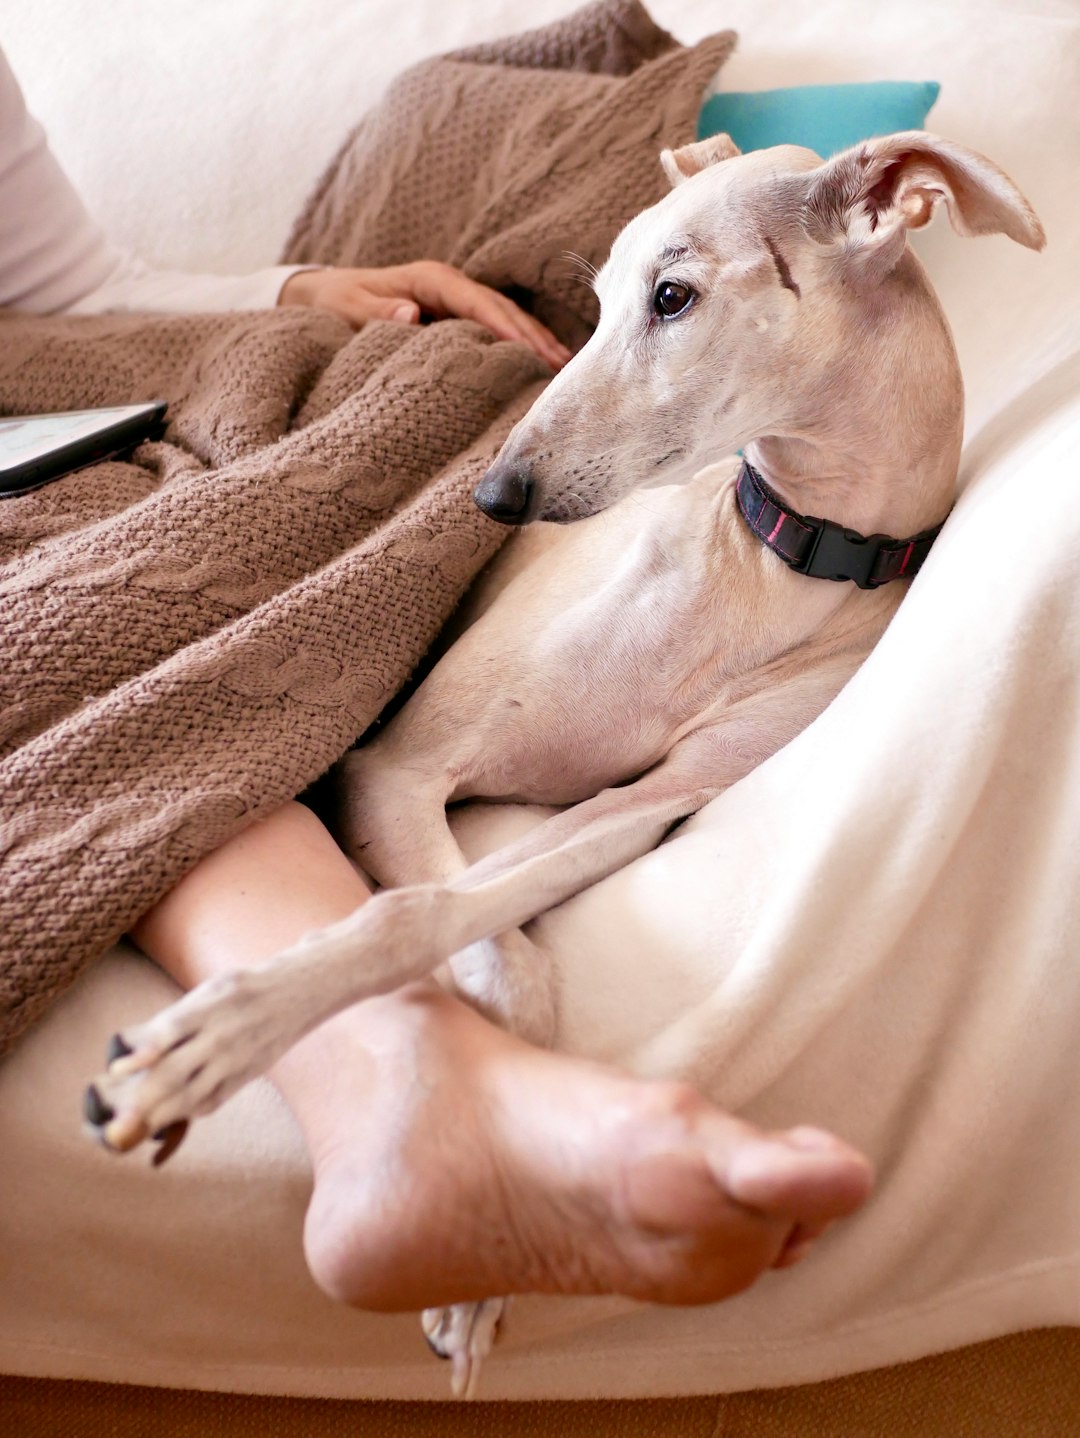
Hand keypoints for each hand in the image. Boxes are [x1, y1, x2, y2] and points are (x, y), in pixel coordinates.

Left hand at [279, 261, 570, 369]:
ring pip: (507, 318)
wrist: (327, 294)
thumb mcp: (348, 308)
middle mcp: (451, 286)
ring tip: (565, 369)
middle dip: (534, 336)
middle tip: (563, 367)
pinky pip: (498, 329)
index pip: (478, 304)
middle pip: (502, 310)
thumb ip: (377, 313)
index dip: (505, 328)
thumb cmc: (337, 301)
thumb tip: (411, 315)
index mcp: (431, 280)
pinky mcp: (459, 316)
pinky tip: (543, 364)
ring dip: (536, 341)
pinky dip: (522, 345)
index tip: (530, 353)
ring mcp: (458, 300)